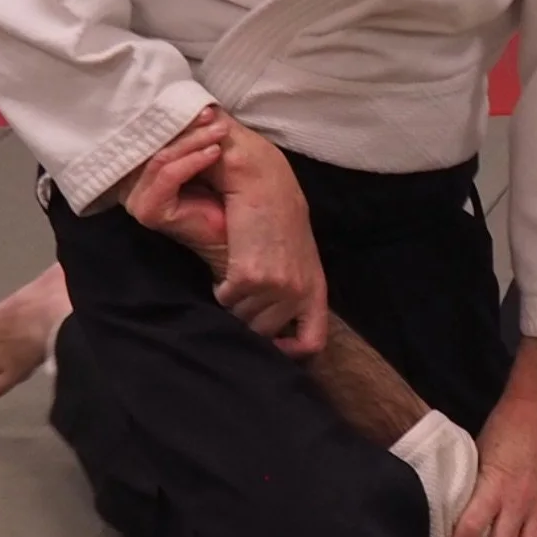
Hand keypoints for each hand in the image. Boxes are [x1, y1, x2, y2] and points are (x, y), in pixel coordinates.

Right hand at [123, 113, 227, 274]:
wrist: (240, 232)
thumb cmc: (226, 189)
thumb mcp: (209, 148)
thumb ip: (194, 127)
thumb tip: (191, 96)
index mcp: (143, 163)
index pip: (151, 131)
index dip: (176, 115)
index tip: (206, 105)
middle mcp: (133, 179)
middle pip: (154, 142)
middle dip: (185, 126)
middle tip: (213, 115)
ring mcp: (137, 196)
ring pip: (161, 156)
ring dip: (193, 141)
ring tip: (219, 133)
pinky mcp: (148, 210)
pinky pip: (167, 176)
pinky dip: (192, 161)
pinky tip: (214, 153)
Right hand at [207, 116, 328, 356]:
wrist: (265, 183)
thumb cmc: (277, 220)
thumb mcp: (296, 259)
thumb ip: (292, 291)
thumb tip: (277, 334)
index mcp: (315, 289)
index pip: (311, 341)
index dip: (290, 352)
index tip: (272, 348)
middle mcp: (299, 292)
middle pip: (264, 332)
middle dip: (250, 315)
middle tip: (245, 291)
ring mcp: (276, 286)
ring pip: (242, 316)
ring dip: (234, 300)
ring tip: (238, 273)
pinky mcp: (250, 277)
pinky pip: (225, 297)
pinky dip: (221, 286)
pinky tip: (227, 267)